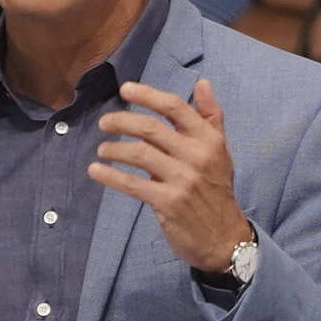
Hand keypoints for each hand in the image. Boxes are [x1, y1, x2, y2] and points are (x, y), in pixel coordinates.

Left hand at [86, 79, 250, 273]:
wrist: (224, 237)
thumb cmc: (215, 189)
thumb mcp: (219, 151)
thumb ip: (209, 117)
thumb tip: (202, 83)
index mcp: (209, 140)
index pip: (175, 108)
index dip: (148, 95)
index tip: (125, 89)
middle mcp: (197, 156)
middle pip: (151, 129)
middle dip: (122, 121)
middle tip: (104, 122)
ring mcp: (182, 180)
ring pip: (139, 154)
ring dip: (114, 148)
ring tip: (102, 149)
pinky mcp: (167, 202)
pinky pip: (131, 184)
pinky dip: (109, 175)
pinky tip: (96, 170)